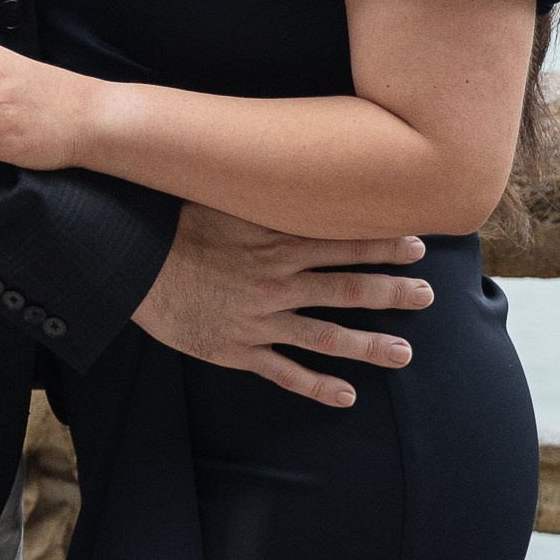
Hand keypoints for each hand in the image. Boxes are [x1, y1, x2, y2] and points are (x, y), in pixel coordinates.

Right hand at [132, 201, 431, 408]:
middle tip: (426, 296)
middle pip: (347, 289)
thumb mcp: (224, 196)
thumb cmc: (175, 223)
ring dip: (368, 345)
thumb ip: (263, 190)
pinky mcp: (238, 350)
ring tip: (403, 353)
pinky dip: (317, 386)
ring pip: (326, 336)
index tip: (417, 245)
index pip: (344, 242)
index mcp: (277, 242)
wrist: (133, 264)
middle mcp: (277, 282)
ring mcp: (260, 320)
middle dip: (391, 292)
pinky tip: (347, 396)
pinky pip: (285, 372)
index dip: (383, 244)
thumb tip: (295, 163)